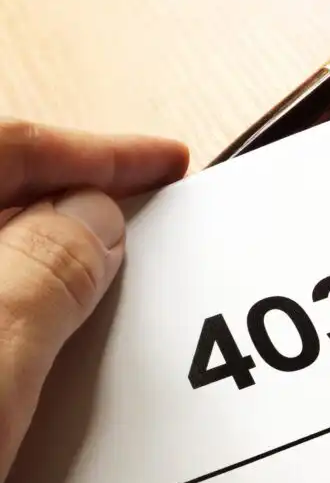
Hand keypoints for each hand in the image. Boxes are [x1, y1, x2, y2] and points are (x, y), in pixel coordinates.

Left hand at [0, 119, 187, 482]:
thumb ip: (46, 272)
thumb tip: (93, 220)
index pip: (0, 147)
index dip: (96, 150)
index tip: (161, 163)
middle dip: (68, 198)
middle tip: (137, 212)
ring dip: (42, 259)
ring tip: (98, 273)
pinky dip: (17, 311)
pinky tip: (41, 335)